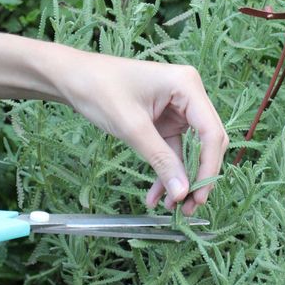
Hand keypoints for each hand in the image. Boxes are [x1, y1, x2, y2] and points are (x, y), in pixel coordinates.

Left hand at [59, 54, 228, 215]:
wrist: (72, 78)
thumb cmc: (100, 89)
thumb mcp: (132, 127)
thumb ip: (160, 160)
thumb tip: (182, 192)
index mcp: (187, 86)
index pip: (211, 132)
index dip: (208, 167)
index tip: (198, 196)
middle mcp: (190, 96)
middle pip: (207, 143)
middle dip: (198, 176)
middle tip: (188, 207)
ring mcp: (180, 109)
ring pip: (192, 152)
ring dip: (182, 179)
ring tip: (171, 206)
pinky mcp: (167, 122)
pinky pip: (174, 152)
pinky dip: (166, 172)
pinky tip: (155, 195)